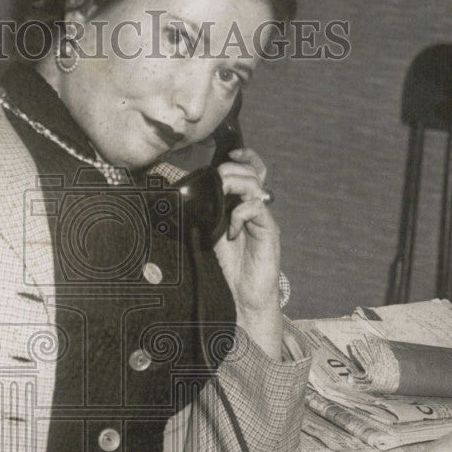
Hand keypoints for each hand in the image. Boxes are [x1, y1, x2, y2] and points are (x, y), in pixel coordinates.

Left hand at [212, 147, 283, 357]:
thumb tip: (183, 198)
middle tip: (219, 180)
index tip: (230, 154)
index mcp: (242, 205)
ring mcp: (263, 219)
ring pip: (256, 187)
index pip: (250, 171)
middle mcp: (255, 208)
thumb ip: (205, 215)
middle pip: (254, 173)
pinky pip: (256, 210)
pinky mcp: (269, 232)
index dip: (244, 158)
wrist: (245, 297)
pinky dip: (240, 214)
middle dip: (233, 171)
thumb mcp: (210, 234)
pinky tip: (231, 230)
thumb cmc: (228, 268)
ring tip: (224, 196)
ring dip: (236, 185)